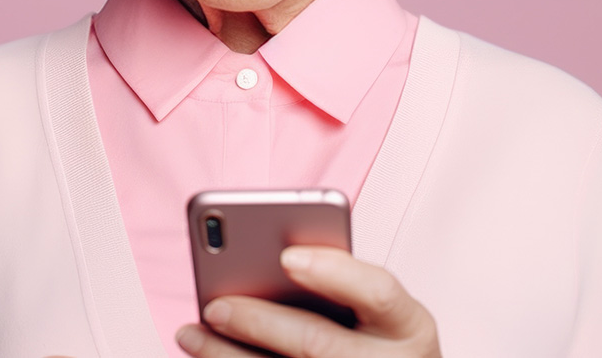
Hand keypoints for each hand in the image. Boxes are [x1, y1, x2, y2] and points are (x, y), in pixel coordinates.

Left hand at [175, 245, 440, 356]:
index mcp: (410, 325)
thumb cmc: (378, 343)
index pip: (378, 291)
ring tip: (191, 334)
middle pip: (318, 344)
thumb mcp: (378, 314)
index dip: (333, 272)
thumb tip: (263, 260)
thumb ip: (337, 286)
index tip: (286, 254)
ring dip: (227, 357)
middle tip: (215, 304)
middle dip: (260, 323)